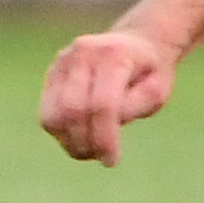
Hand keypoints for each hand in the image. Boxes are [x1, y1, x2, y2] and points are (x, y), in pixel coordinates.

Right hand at [39, 28, 182, 165]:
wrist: (137, 42)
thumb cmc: (150, 72)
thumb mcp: (156, 91)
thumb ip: (132, 107)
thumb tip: (103, 127)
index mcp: (115, 55)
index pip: (103, 105)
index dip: (105, 138)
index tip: (111, 161)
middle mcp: (84, 52)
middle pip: (73, 110)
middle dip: (85, 143)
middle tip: (101, 157)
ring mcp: (63, 61)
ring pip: (53, 115)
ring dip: (69, 142)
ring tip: (90, 150)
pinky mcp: (52, 72)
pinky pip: (47, 114)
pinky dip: (61, 134)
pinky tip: (80, 138)